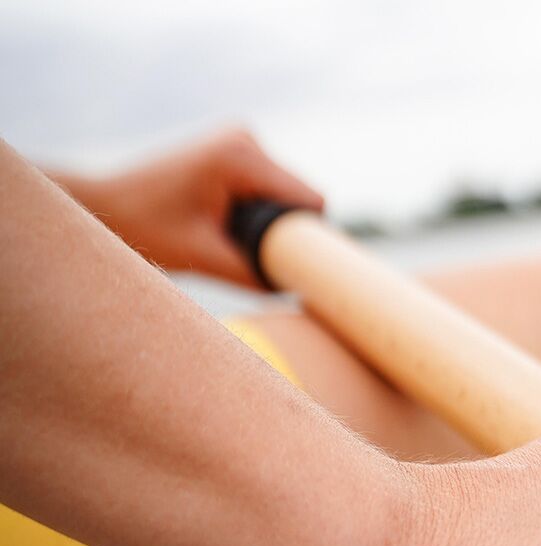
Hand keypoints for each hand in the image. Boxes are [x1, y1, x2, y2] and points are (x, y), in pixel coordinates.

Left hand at [53, 129, 323, 286]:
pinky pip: (271, 189)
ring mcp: (242, 141)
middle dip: (289, 231)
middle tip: (257, 258)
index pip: (310, 200)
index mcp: (241, 157)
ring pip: (288, 195)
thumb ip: (254, 275)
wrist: (106, 204)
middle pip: (301, 197)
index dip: (313, 237)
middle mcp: (246, 139)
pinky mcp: (236, 151)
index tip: (302, 267)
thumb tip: (299, 289)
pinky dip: (261, 213)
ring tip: (235, 241)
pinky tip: (233, 227)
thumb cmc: (146, 227)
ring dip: (273, 223)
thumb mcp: (205, 257)